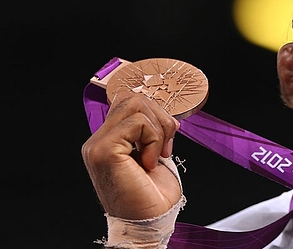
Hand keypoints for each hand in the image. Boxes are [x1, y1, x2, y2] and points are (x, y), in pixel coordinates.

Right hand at [81, 90, 181, 219]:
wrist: (150, 222)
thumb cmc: (153, 196)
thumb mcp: (155, 154)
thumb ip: (150, 131)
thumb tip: (161, 112)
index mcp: (109, 140)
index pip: (128, 102)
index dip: (154, 112)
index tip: (167, 136)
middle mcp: (98, 141)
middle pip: (132, 98)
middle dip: (160, 117)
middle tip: (166, 146)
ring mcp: (98, 145)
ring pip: (135, 104)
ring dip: (158, 128)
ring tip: (157, 154)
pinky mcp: (104, 150)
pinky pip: (137, 123)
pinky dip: (153, 139)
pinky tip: (150, 162)